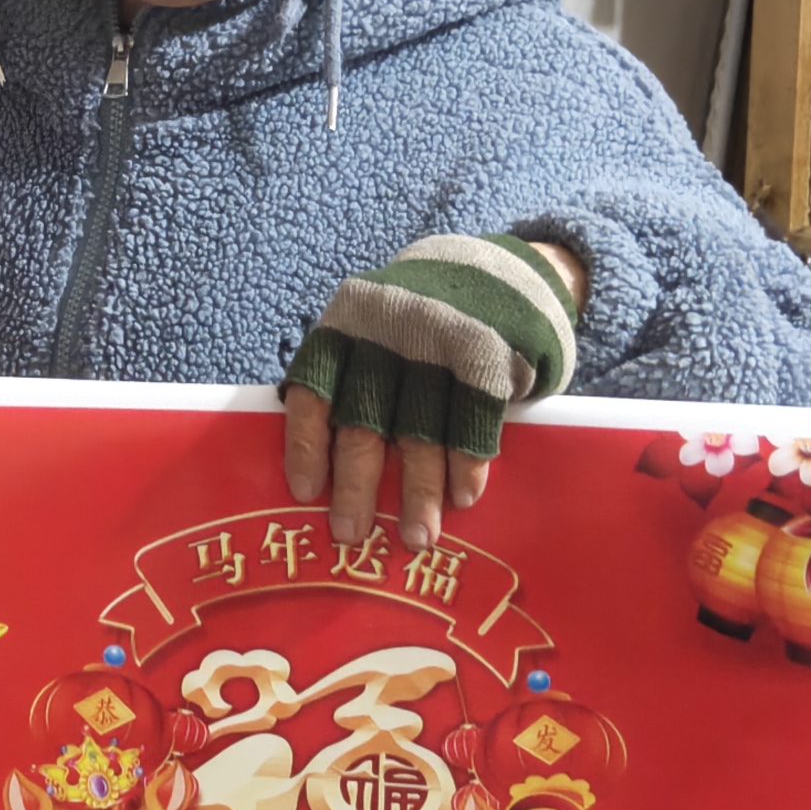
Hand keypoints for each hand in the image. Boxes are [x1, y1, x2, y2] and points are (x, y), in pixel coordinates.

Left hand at [282, 234, 585, 547]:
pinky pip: (472, 420)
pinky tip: (461, 498)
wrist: (505, 271)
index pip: (314, 387)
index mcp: (345, 323)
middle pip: (365, 420)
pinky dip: (465, 463)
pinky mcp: (488, 352)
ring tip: (416, 537)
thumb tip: (323, 471)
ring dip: (417, 492)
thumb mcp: (375, 330)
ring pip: (420, 431)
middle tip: (352, 535)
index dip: (306, 444)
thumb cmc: (421, 324)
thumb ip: (351, 380)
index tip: (305, 494)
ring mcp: (438, 340)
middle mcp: (386, 330)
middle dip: (357, 485)